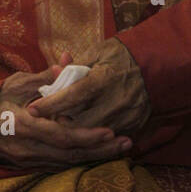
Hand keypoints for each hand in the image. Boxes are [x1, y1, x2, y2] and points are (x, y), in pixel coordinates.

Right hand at [0, 49, 133, 169]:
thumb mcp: (18, 82)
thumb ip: (44, 76)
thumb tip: (67, 63)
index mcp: (26, 125)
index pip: (62, 135)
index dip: (87, 136)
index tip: (110, 131)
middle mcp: (29, 147)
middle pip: (70, 153)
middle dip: (100, 149)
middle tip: (126, 143)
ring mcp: (29, 160)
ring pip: (67, 162)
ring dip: (94, 157)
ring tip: (119, 149)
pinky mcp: (29, 165)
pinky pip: (59, 166)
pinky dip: (79, 161)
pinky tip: (97, 155)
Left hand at [25, 37, 151, 139]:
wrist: (158, 65)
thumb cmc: (123, 55)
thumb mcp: (99, 52)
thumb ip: (76, 65)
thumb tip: (54, 71)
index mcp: (104, 79)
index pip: (71, 96)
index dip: (49, 104)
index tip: (31, 109)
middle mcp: (114, 101)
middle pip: (78, 123)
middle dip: (59, 122)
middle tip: (46, 118)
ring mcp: (125, 117)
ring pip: (90, 135)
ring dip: (74, 131)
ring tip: (62, 123)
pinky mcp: (133, 127)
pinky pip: (107, 139)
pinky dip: (92, 135)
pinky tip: (83, 129)